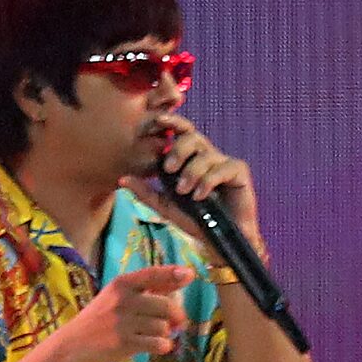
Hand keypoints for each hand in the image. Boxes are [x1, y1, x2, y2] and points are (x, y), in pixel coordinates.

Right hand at [44, 264, 195, 361]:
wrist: (73, 346)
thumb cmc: (100, 320)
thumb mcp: (117, 297)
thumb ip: (148, 288)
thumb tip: (184, 277)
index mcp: (121, 284)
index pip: (153, 274)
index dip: (174, 274)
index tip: (190, 274)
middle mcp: (122, 299)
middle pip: (166, 305)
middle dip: (176, 315)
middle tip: (177, 322)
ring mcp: (123, 322)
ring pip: (163, 326)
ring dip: (164, 333)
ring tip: (152, 335)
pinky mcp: (124, 342)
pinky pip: (159, 343)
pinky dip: (163, 346)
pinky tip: (157, 346)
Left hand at [127, 121, 262, 249]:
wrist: (218, 240)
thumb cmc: (194, 220)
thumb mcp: (165, 206)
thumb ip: (146, 192)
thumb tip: (122, 179)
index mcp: (190, 159)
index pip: (181, 132)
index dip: (171, 122)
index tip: (157, 121)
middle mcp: (207, 156)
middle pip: (192, 137)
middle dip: (178, 150)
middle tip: (169, 168)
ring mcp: (224, 162)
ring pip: (205, 154)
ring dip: (191, 172)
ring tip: (185, 192)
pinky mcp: (239, 171)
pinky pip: (222, 167)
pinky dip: (208, 181)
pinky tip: (200, 196)